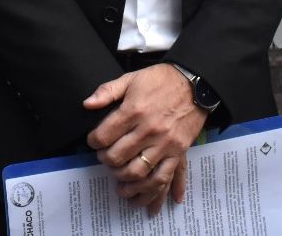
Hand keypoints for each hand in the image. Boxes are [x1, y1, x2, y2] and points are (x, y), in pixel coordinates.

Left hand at [83, 64, 206, 214]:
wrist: (195, 84)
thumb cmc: (161, 80)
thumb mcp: (131, 78)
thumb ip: (107, 91)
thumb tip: (87, 104)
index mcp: (134, 110)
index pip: (105, 135)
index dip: (94, 141)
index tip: (94, 141)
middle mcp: (149, 130)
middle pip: (119, 157)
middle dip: (106, 161)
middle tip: (104, 159)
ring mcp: (165, 144)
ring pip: (140, 172)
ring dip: (125, 182)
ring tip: (118, 183)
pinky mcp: (179, 152)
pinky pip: (165, 178)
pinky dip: (154, 193)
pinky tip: (145, 202)